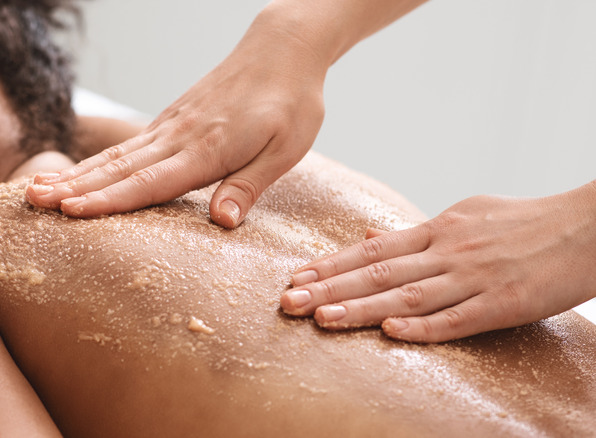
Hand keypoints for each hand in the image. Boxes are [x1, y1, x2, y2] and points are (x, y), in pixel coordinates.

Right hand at [26, 10, 326, 227]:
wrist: (283, 50)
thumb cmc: (291, 103)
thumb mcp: (285, 150)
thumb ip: (249, 186)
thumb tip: (221, 222)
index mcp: (208, 148)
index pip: (151, 181)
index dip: (110, 199)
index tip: (71, 210)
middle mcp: (180, 136)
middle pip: (120, 167)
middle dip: (75, 187)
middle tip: (33, 201)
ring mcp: (171, 126)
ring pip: (116, 155)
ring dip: (76, 174)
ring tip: (38, 188)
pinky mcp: (171, 121)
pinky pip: (127, 145)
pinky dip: (97, 161)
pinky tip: (78, 172)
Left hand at [280, 182, 595, 341]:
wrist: (586, 226)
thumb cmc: (521, 221)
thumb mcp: (463, 215)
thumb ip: (414, 231)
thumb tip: (368, 238)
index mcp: (438, 230)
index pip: (372, 250)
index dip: (331, 265)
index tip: (296, 277)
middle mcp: (448, 252)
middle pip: (378, 272)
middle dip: (330, 288)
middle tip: (289, 302)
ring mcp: (474, 278)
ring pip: (408, 295)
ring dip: (361, 309)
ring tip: (322, 319)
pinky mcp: (503, 304)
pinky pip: (457, 319)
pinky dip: (423, 326)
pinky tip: (390, 332)